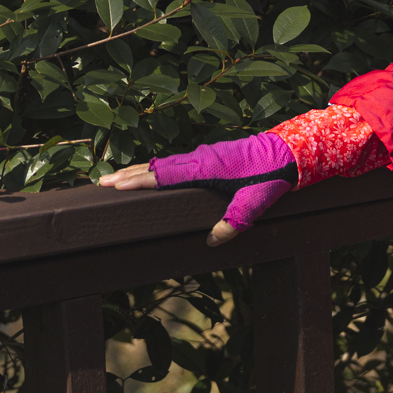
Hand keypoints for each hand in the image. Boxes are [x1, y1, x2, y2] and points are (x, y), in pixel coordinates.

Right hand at [98, 132, 297, 246]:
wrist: (290, 151)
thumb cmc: (272, 176)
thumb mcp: (254, 204)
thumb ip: (233, 222)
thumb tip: (210, 241)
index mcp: (205, 167)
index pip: (163, 174)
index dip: (137, 181)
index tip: (113, 185)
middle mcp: (200, 158)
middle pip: (156, 166)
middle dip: (128, 174)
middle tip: (101, 182)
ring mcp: (205, 154)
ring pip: (165, 161)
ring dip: (141, 169)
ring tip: (117, 178)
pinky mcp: (212, 155)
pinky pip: (177, 161)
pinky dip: (158, 167)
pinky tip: (153, 174)